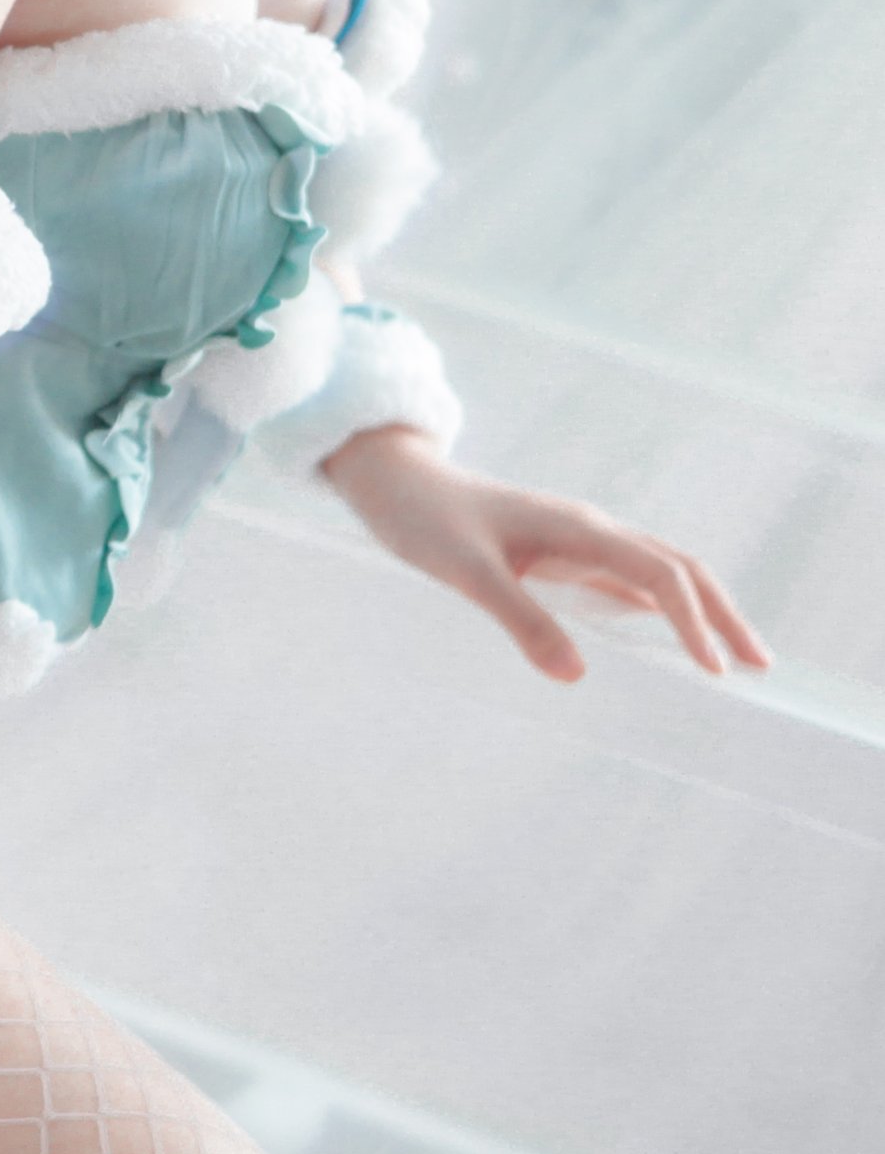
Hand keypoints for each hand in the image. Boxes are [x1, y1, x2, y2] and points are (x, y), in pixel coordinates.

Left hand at [321, 427, 769, 685]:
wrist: (392, 478)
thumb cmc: (423, 518)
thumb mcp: (464, 571)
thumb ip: (519, 619)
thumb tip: (576, 675)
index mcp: (577, 529)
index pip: (659, 574)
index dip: (694, 622)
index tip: (716, 671)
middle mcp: (588, 529)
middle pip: (679, 567)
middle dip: (722, 614)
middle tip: (760, 665)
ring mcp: (576, 538)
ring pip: (658, 570)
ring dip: (699, 609)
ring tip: (730, 655)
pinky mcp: (558, 550)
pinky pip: (625, 577)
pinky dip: (659, 605)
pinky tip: (666, 634)